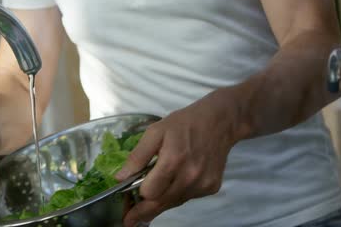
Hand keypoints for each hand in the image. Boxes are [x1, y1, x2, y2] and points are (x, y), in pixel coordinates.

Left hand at [115, 87, 249, 226]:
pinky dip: (177, 194)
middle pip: (161, 203)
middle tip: (129, 220)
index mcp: (173, 161)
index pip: (150, 192)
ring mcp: (202, 184)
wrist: (219, 122)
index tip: (128, 196)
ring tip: (150, 197)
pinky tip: (175, 181)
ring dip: (161, 201)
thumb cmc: (184, 124)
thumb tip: (121, 178)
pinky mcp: (211, 187)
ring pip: (174, 203)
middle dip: (143, 212)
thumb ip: (137, 156)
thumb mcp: (155, 132)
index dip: (138, 193)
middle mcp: (189, 177)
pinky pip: (188, 197)